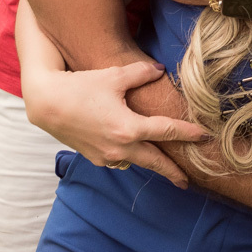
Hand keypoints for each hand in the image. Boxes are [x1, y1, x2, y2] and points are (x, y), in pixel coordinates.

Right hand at [23, 59, 208, 187]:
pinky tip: (137, 154)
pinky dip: (132, 157)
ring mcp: (105, 155)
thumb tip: (161, 70)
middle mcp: (119, 147)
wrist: (46, 104)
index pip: (166, 131)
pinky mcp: (94, 157)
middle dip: (172, 171)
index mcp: (128, 128)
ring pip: (136, 161)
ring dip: (151, 164)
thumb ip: (142, 73)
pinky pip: (119, 159)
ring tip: (167, 169)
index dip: (187, 133)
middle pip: (154, 161)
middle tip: (188, 181)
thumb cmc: (80, 87)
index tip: (204, 136)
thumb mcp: (114, 76)